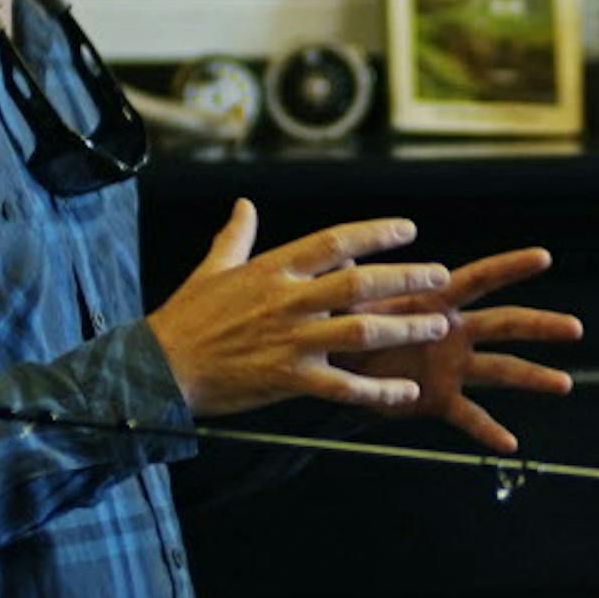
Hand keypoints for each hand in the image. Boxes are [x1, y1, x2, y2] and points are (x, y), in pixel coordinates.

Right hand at [148, 199, 456, 418]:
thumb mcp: (211, 269)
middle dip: (405, 278)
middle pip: (358, 284)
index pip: (333, 242)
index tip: (409, 229)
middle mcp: (287, 301)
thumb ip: (236, 236)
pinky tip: (408, 393)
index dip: (374, 233)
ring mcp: (290, 341)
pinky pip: (342, 386)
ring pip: (359, 332)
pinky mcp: (287, 379)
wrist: (157, 367)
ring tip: (438, 325)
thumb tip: (243, 204)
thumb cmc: (185, 317)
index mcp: (272, 270)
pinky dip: (377, 391)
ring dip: (403, 328)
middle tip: (441, 276)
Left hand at [339, 246, 582, 452]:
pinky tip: (510, 444)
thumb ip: (364, 285)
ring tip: (564, 383)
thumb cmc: (344, 320)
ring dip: (533, 376)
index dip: (511, 267)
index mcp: (437, 301)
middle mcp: (454, 332)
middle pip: (507, 324)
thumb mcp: (354, 297)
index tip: (544, 256)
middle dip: (541, 325)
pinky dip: (489, 431)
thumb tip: (360, 265)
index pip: (481, 278)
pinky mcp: (438, 397)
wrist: (331, 360)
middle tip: (575, 328)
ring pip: (501, 370)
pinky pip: (469, 416)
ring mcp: (451, 366)